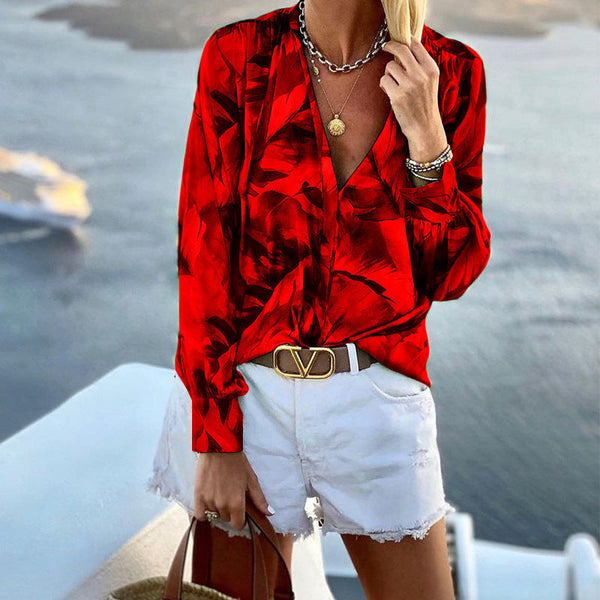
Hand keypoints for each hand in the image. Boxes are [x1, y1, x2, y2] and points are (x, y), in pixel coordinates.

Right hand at [194, 451, 274, 531]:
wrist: (220, 449)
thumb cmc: (238, 463)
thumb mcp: (252, 480)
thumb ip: (260, 499)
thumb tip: (270, 514)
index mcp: (237, 503)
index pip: (238, 525)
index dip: (240, 519)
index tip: (240, 511)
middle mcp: (222, 505)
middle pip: (226, 518)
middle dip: (229, 510)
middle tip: (230, 495)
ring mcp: (209, 501)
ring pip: (214, 515)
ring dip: (217, 508)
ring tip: (220, 492)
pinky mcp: (198, 496)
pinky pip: (200, 514)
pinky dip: (204, 511)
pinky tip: (209, 502)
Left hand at [380, 35, 447, 159]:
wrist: (424, 127)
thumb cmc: (424, 103)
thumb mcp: (430, 81)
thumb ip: (421, 65)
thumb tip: (406, 45)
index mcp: (431, 69)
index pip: (416, 45)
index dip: (404, 40)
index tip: (398, 40)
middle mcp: (421, 75)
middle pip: (401, 50)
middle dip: (390, 46)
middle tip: (385, 46)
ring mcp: (409, 85)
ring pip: (389, 66)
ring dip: (388, 73)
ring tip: (394, 83)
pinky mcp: (397, 96)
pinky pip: (384, 80)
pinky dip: (384, 84)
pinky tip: (390, 91)